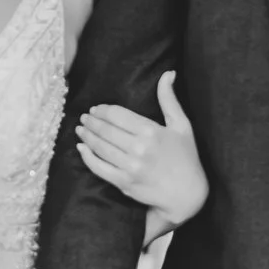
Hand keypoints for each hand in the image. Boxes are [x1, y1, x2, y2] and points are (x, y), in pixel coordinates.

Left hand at [77, 72, 206, 224]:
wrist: (187, 194)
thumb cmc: (186, 157)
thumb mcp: (182, 125)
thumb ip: (169, 99)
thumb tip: (168, 73)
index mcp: (152, 132)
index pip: (118, 115)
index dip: (103, 110)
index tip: (96, 108)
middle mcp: (139, 149)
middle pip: (106, 130)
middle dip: (92, 121)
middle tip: (84, 117)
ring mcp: (130, 167)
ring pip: (100, 147)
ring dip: (87, 136)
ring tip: (81, 129)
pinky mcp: (124, 183)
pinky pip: (99, 168)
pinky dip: (87, 157)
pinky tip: (81, 148)